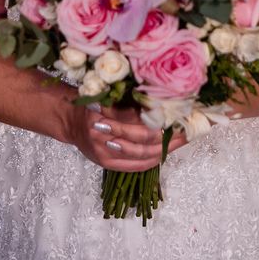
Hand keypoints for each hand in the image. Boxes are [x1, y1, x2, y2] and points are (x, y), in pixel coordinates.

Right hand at [68, 102, 187, 171]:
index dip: (160, 115)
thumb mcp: (108, 94)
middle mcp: (102, 133)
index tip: (178, 111)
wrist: (71, 122)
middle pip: (143, 136)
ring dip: (166, 147)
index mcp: (102, 111)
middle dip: (168, 133)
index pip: (138, 116)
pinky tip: (166, 152)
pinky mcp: (107, 164)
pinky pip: (136, 165)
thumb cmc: (93, 104)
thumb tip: (162, 99)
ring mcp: (104, 151)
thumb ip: (129, 99)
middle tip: (187, 127)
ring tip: (182, 139)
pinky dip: (153, 159)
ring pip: (142, 153)